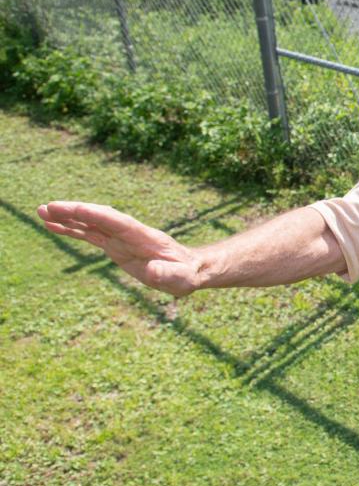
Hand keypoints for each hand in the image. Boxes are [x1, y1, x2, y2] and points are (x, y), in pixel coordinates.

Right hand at [37, 201, 201, 295]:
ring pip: (90, 224)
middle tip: (47, 207)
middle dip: (75, 212)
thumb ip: (168, 274)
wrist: (190, 269)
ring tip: (41, 212)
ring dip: (67, 218)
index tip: (76, 209)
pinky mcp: (115, 246)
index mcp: (144, 236)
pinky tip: (53, 226)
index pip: (117, 222)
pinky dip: (72, 230)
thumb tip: (152, 271)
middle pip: (99, 218)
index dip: (97, 215)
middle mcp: (129, 233)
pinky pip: (90, 235)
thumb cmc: (187, 275)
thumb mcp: (182, 278)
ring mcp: (120, 238)